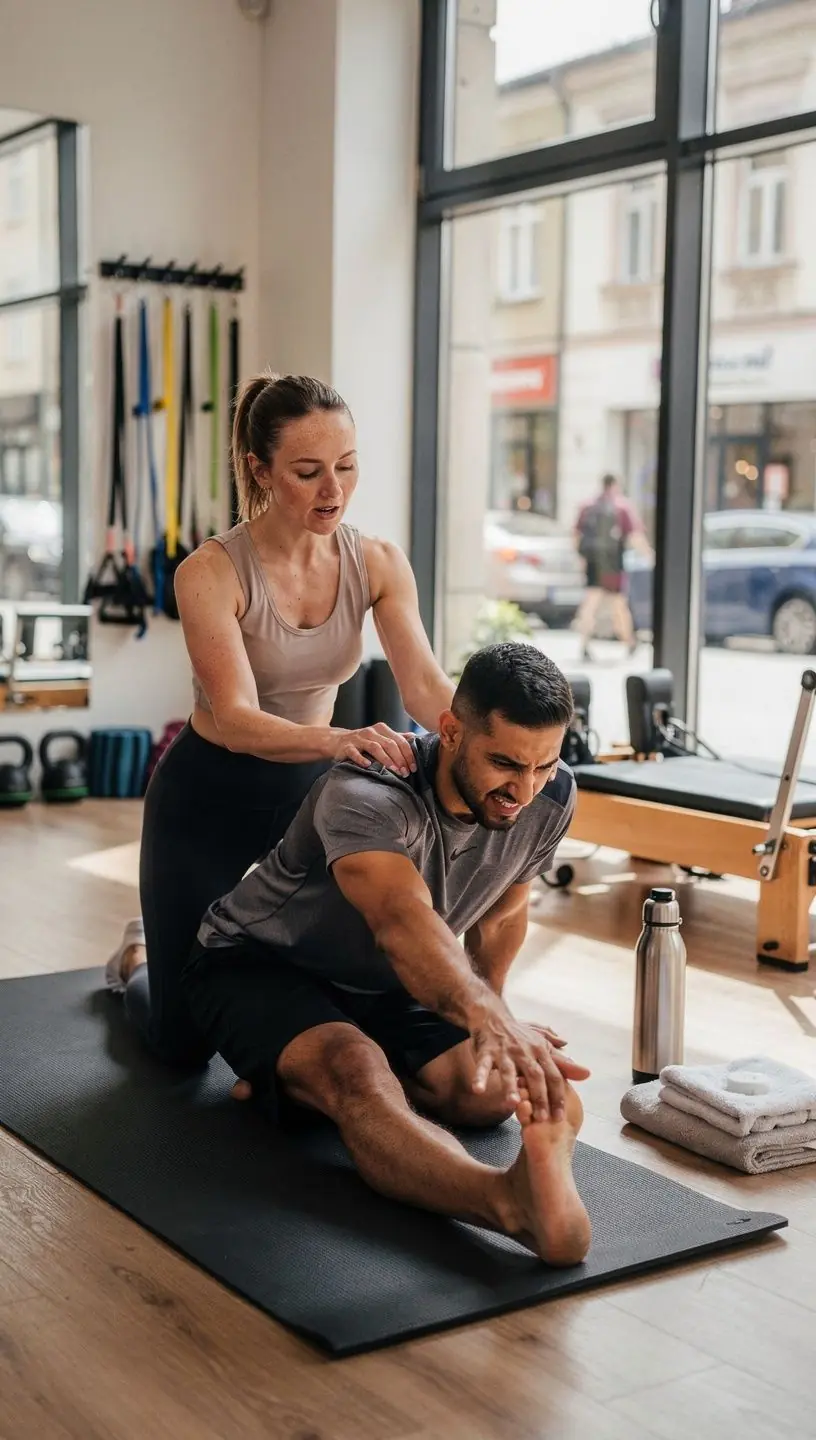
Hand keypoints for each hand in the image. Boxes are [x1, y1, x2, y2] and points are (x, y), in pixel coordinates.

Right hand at [333, 723, 416, 775]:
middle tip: (405, 773)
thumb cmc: (364, 742)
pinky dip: (361, 759)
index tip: (413, 768)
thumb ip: (397, 738)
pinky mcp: (347, 747)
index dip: (408, 754)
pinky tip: (368, 766)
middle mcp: (371, 732)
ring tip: (393, 770)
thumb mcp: (381, 737)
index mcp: (382, 729)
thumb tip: (414, 738)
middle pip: (389, 744)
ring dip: (386, 759)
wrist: (338, 741)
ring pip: (375, 747)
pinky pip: (354, 752)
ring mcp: (358, 738)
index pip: (400, 741)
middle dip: (400, 759)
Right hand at [469, 998, 589, 1121]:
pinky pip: (483, 1065)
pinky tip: (478, 1090)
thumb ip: (563, 1061)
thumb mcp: (543, 1045)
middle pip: (535, 1075)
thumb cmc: (520, 1035)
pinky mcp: (487, 1051)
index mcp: (540, 1050)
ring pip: (509, 1071)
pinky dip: (480, 1077)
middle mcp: (525, 1051)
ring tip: (513, 1104)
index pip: (554, 1075)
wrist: (492, 1017)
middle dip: (539, 1097)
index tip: (561, 1117)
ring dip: (511, 1087)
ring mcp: (505, 1051)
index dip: (558, 1096)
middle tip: (542, 1119)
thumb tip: (586, 1073)